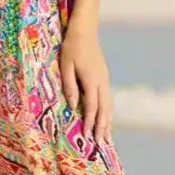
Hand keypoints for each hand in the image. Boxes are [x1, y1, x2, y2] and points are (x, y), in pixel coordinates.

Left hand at [59, 17, 111, 141]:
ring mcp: (105, 79)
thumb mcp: (65, 66)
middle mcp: (102, 81)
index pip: (92, 106)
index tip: (88, 136)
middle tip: (101, 143)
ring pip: (109, 104)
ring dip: (108, 120)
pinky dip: (108, 110)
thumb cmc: (72, 47)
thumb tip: (73, 106)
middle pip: (105, 109)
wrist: (84, 30)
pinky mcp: (104, 76)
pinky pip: (108, 98)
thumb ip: (69, 86)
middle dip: (103, 127)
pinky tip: (106, 116)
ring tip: (106, 135)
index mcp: (91, 80)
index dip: (91, 122)